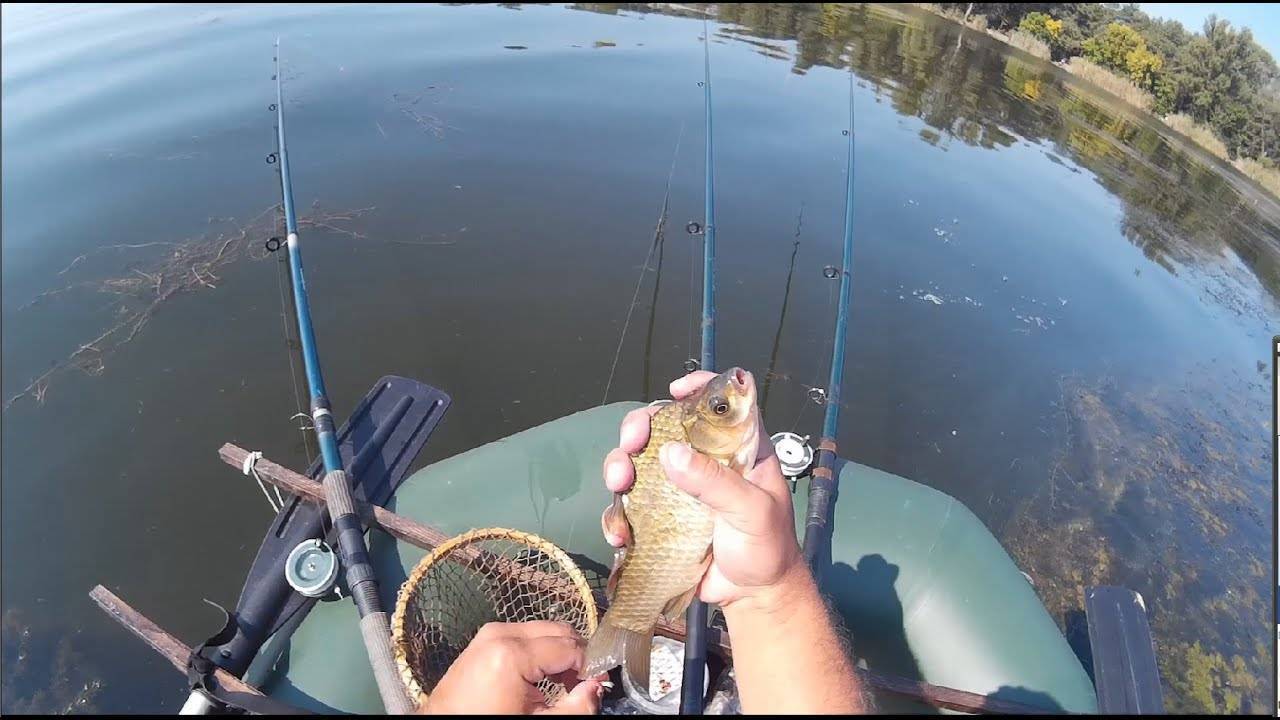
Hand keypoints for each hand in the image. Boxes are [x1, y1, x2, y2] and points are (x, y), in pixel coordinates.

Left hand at [421, 621, 606, 714]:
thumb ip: (575, 707)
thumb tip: (597, 688)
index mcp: (511, 653)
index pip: (570, 647)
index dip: (591, 666)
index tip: (599, 685)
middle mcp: (500, 633)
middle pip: (558, 631)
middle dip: (577, 655)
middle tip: (585, 685)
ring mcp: (488, 633)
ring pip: (543, 630)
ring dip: (560, 652)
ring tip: (566, 684)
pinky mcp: (483, 640)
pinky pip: (524, 635)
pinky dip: (540, 651)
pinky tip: (544, 677)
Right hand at [601, 371, 803, 607]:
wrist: (754, 597)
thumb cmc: (767, 547)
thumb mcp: (752, 511)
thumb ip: (716, 482)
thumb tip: (671, 453)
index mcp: (737, 450)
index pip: (718, 406)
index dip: (698, 389)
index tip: (675, 390)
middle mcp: (704, 462)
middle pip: (664, 428)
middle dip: (639, 428)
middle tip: (631, 442)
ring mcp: (678, 489)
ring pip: (638, 463)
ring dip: (620, 465)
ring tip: (618, 482)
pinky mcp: (660, 518)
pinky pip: (630, 507)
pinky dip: (617, 515)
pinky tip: (620, 533)